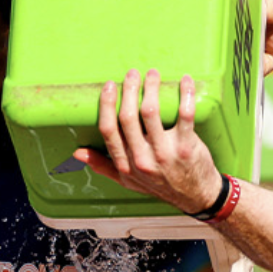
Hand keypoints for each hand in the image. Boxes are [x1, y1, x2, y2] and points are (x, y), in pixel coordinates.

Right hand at [71, 69, 223, 213]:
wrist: (195, 197)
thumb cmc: (160, 185)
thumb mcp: (128, 181)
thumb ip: (103, 165)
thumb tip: (77, 153)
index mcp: (126, 164)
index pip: (108, 130)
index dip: (107, 105)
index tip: (109, 86)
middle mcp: (143, 159)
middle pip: (128, 117)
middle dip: (129, 89)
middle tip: (132, 74)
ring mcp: (165, 153)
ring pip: (151, 112)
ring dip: (151, 87)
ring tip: (152, 74)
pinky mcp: (187, 147)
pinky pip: (185, 115)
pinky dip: (185, 94)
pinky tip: (185, 81)